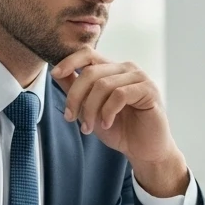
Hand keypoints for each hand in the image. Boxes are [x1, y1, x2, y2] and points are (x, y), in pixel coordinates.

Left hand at [51, 49, 188, 195]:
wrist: (144, 150)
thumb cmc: (120, 129)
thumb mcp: (89, 110)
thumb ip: (76, 91)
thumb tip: (56, 73)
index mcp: (112, 69)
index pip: (88, 54)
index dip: (70, 61)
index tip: (55, 74)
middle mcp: (126, 69)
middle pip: (91, 72)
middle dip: (75, 97)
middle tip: (71, 118)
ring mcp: (139, 78)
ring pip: (103, 85)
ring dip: (90, 109)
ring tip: (89, 128)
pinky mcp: (148, 90)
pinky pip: (119, 95)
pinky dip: (108, 112)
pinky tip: (106, 124)